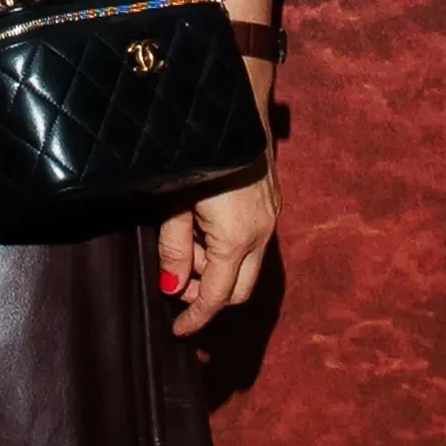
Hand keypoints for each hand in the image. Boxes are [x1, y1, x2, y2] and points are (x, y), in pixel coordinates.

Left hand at [157, 158, 278, 338]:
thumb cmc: (195, 155)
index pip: (216, 296)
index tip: (180, 332)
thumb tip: (172, 288)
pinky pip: (253, 245)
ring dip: (217, 269)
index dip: (196, 318)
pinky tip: (206, 228)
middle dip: (208, 295)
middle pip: (239, 290)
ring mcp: (271, 220)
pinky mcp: (272, 206)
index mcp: (237, 239)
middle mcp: (261, 235)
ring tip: (188, 240)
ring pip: (247, 267)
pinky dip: (229, 250)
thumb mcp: (174, 205)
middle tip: (178, 284)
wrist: (232, 112)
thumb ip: (174, 249)